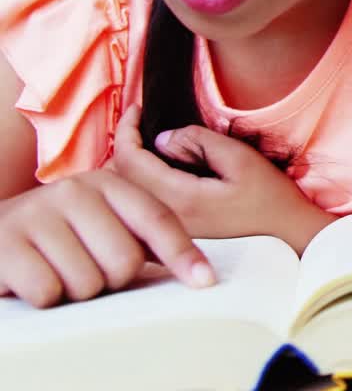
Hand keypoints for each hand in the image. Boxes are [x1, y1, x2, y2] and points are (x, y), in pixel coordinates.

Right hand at [0, 169, 215, 308]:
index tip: (204, 282)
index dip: (183, 254)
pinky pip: (49, 292)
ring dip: (75, 289)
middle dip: (110, 278)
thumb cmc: (60, 233)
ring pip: (88, 283)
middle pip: (125, 262)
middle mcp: (74, 191)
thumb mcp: (104, 222)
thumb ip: (146, 238)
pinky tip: (33, 276)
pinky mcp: (6, 245)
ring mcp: (37, 214)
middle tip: (86, 265)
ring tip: (57, 268)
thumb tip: (199, 272)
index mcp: (107, 184)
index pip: (157, 220)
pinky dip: (44, 295)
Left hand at [107, 107, 335, 253]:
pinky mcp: (176, 235)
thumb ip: (199, 142)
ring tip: (146, 143)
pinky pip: (142, 206)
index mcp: (179, 198)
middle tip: (139, 123)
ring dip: (129, 165)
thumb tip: (163, 138)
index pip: (130, 160)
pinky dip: (139, 183)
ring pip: (128, 194)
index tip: (137, 109)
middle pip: (120, 178)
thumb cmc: (271, 198)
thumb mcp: (240, 159)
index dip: (126, 129)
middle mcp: (166, 218)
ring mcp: (169, 230)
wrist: (290, 238)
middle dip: (124, 145)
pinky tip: (157, 170)